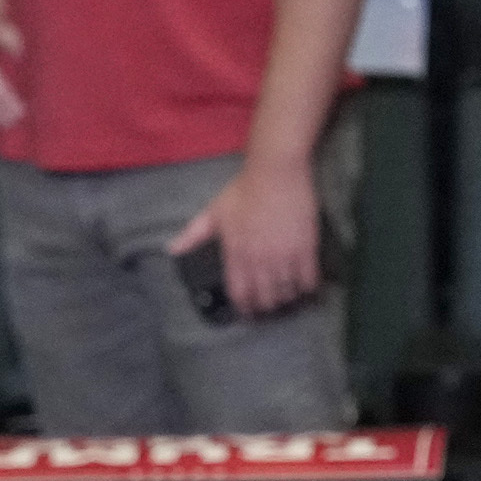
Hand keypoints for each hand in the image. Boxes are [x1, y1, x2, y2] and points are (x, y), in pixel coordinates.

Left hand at [166, 156, 322, 319]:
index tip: (248, 310)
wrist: (276, 170)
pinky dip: (307, 287)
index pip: (239, 293)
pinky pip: (308, 280)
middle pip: (265, 299)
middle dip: (266, 305)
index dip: (244, 307)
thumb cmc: (244, 189)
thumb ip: (194, 233)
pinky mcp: (305, 249)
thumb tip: (172, 249)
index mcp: (236, 254)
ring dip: (286, 297)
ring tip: (287, 293)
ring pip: (286, 293)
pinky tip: (305, 284)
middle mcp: (259, 260)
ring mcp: (283, 256)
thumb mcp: (215, 211)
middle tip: (269, 302)